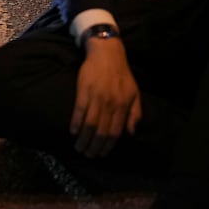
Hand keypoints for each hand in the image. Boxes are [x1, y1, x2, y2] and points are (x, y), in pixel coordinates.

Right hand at [69, 38, 140, 157]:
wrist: (107, 53)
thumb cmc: (122, 74)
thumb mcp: (135, 94)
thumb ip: (135, 114)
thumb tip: (131, 132)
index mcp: (123, 106)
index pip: (115, 132)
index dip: (108, 145)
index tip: (101, 154)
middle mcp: (110, 104)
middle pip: (101, 131)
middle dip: (94, 146)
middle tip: (88, 154)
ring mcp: (96, 98)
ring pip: (90, 124)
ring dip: (84, 139)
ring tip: (79, 147)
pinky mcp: (84, 91)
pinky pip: (79, 111)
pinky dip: (76, 123)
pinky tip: (73, 131)